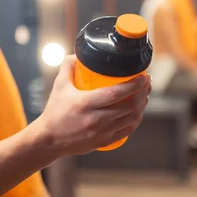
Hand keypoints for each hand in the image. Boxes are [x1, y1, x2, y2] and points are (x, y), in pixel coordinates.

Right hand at [35, 55, 151, 155]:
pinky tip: (138, 112)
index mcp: (85, 104)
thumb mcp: (59, 86)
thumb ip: (68, 66)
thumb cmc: (55, 111)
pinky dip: (136, 121)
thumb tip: (78, 54)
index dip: (133, 85)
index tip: (143, 76)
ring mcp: (101, 133)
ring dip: (142, 106)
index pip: (115, 94)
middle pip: (129, 106)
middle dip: (142, 93)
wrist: (49, 140)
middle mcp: (95, 119)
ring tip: (144, 94)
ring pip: (131, 119)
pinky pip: (127, 131)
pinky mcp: (104, 141)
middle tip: (146, 82)